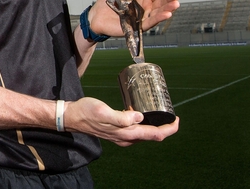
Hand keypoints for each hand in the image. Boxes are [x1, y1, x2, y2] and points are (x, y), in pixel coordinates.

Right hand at [65, 97, 179, 145]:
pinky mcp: (117, 132)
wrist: (72, 116)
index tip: (177, 119)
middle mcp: (126, 138)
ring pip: (145, 134)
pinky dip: (144, 124)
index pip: (155, 134)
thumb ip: (121, 117)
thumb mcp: (103, 112)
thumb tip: (140, 117)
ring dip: (155, 126)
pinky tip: (140, 114)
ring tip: (160, 114)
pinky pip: (137, 131)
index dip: (169, 128)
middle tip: (172, 116)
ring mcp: (122, 137)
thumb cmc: (86, 112)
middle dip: (165, 128)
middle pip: (153, 136)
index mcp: (126, 133)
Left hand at [88, 0, 184, 37]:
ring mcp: (141, 17)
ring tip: (175, 4)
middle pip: (161, 4)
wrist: (96, 13)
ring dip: (167, 9)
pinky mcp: (136, 27)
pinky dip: (158, 19)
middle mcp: (145, 8)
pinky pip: (149, 23)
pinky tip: (167, 14)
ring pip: (158, 14)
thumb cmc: (110, 0)